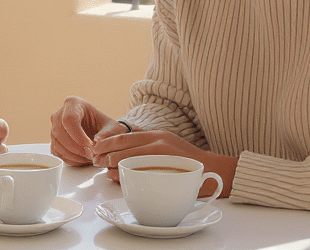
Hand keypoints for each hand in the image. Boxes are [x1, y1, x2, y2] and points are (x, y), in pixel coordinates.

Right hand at [49, 96, 120, 165]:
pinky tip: (83, 159)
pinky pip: (57, 152)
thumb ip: (107, 134)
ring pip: (57, 144)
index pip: (69, 119)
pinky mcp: (54, 140)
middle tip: (91, 155)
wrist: (100, 131)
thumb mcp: (112, 127)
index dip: (79, 136)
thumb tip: (97, 142)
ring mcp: (54, 127)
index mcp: (73, 103)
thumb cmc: (105, 126)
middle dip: (76, 148)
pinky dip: (70, 159)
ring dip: (74, 155)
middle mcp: (59, 114)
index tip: (91, 146)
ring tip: (89, 157)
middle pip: (59, 132)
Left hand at [89, 130, 235, 195]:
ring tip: (102, 168)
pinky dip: (125, 173)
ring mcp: (163, 152)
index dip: (108, 140)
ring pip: (129, 156)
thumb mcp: (167, 149)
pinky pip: (140, 169)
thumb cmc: (188, 165)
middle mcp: (158, 140)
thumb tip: (125, 154)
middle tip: (94, 158)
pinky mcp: (167, 165)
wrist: (215, 170)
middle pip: (124, 143)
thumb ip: (149, 149)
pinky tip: (117, 176)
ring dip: (112, 162)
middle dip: (105, 151)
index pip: (126, 134)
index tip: (95, 145)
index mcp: (157, 135)